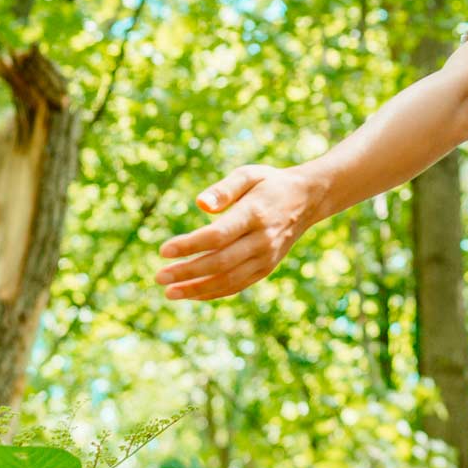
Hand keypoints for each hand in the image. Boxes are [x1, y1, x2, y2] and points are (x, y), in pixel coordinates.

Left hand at [154, 164, 323, 301]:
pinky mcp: (266, 268)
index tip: (164, 250)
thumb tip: (199, 204)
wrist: (307, 199)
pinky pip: (238, 285)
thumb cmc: (268, 183)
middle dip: (187, 272)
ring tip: (169, 292)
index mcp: (255, 214)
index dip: (190, 245)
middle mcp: (263, 239)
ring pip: (228, 279)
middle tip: (159, 277)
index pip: (218, 235)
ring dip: (197, 289)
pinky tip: (191, 293)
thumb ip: (223, 188)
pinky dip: (213, 292)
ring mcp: (266, 257)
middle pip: (220, 262)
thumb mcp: (248, 174)